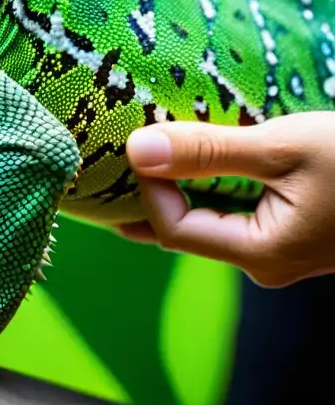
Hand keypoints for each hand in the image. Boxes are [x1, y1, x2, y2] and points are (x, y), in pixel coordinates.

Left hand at [118, 114, 334, 286]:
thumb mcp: (282, 146)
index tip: (141, 141)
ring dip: (176, 188)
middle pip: (183, 230)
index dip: (148, 188)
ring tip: (144, 155)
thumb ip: (208, 152)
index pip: (173, 230)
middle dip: (149, 194)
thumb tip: (136, 150)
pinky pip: (229, 213)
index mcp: (261, 254)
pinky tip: (190, 161)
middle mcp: (265, 263)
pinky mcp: (288, 232)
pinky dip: (204, 187)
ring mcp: (278, 251)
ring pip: (205, 221)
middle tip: (116, 157)